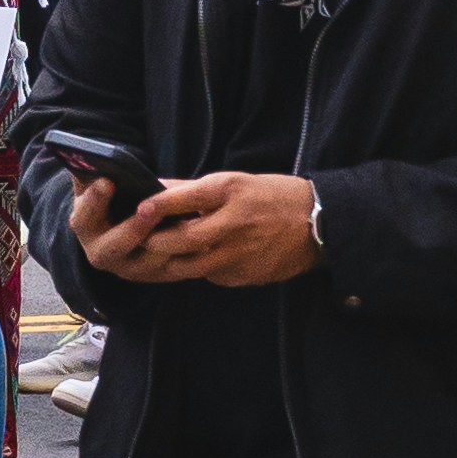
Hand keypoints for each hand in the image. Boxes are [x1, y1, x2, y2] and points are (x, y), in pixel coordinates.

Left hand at [79, 170, 324, 289]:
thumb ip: (193, 189)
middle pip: (182, 239)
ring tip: (155, 256)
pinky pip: (210, 276)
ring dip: (169, 262)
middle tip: (139, 241)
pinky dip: (197, 269)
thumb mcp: (235, 181)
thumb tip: (155, 189)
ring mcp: (240, 254)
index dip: (156, 205)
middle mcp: (233, 223)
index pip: (183, 198)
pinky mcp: (245, 276)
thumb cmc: (273, 195)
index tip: (138, 208)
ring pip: (190, 265)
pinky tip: (191, 263)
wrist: (318, 223)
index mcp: (230, 192)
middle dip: (155, 242)